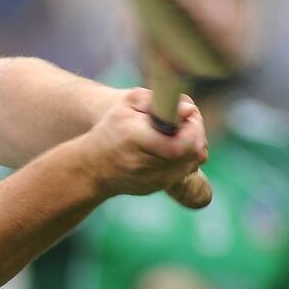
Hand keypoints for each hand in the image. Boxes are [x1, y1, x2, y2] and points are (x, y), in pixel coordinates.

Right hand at [79, 88, 207, 198]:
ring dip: (192, 145)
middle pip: (192, 153)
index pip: (181, 143)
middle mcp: (145, 164)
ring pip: (192, 163)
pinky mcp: (159, 187)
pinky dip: (184, 157)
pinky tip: (171, 147)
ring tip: (178, 133)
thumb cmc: (111, 129)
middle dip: (196, 133)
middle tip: (187, 121)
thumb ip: (159, 100)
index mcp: (135, 139)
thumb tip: (189, 110)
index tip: (187, 115)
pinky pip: (185, 171)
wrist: (92, 167)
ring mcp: (153, 180)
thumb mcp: (128, 104)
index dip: (193, 128)